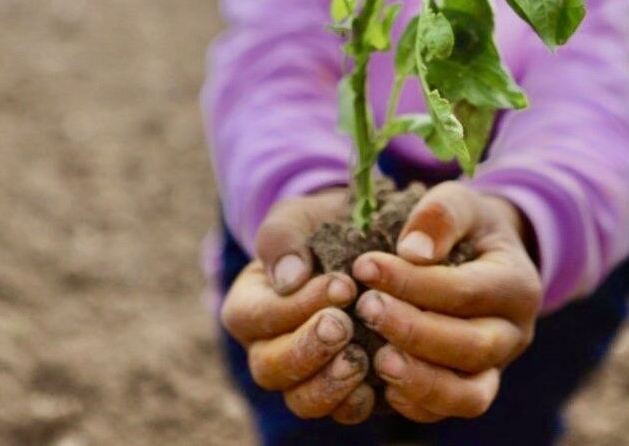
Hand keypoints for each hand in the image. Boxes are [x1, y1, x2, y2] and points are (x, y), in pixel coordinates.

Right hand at [220, 189, 374, 423]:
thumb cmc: (317, 225)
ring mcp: (303, 375)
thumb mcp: (295, 217)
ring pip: (302, 400)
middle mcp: (267, 349)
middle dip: (309, 349)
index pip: (258, 318)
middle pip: (271, 369)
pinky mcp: (340, 390)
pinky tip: (381, 376)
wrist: (357, 238)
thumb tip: (289, 279)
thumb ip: (283, 240)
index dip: (297, 307)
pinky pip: (342, 411)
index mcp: (248, 307)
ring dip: (330, 384)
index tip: (342, 285)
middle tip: (345, 324)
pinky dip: (358, 401)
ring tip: (360, 359)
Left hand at [351, 181, 541, 421]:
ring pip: (468, 394)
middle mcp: (514, 333)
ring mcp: (497, 366)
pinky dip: (417, 402)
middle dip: (413, 331)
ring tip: (377, 358)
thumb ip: (440, 215)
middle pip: (470, 347)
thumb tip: (412, 252)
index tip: (365, 266)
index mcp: (517, 285)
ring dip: (420, 380)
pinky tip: (380, 377)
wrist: (484, 253)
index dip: (412, 282)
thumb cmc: (466, 225)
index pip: (464, 291)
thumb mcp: (460, 202)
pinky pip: (449, 410)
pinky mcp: (473, 387)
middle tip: (366, 307)